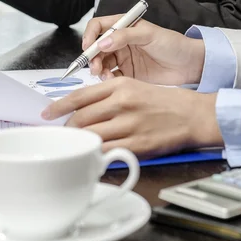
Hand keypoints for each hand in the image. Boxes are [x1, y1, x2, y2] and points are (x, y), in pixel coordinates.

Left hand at [41, 78, 222, 157]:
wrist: (192, 115)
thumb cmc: (164, 101)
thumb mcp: (134, 86)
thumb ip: (108, 95)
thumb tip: (82, 107)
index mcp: (120, 85)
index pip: (80, 96)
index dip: (59, 107)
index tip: (47, 114)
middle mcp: (123, 103)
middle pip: (81, 117)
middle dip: (67, 128)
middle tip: (62, 133)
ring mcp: (130, 125)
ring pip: (91, 135)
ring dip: (79, 142)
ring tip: (75, 144)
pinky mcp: (137, 144)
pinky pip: (107, 151)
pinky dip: (96, 154)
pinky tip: (92, 154)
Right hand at [83, 16, 205, 84]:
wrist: (189, 64)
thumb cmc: (173, 44)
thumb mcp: (149, 35)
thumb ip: (125, 37)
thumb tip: (102, 42)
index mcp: (124, 26)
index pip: (99, 26)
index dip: (90, 35)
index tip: (88, 47)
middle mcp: (121, 41)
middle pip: (97, 47)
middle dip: (92, 57)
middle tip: (95, 67)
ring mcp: (123, 58)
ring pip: (101, 63)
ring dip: (99, 69)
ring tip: (104, 75)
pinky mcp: (128, 74)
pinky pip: (111, 76)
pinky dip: (107, 79)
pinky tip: (112, 81)